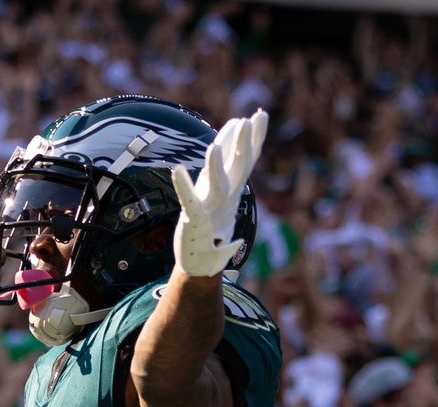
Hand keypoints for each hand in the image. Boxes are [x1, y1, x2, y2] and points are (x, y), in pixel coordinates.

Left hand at [172, 109, 267, 277]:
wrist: (201, 262)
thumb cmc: (209, 224)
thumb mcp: (219, 192)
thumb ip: (222, 168)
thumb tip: (224, 143)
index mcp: (234, 189)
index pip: (248, 159)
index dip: (255, 138)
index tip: (260, 115)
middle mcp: (227, 197)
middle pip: (240, 167)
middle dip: (245, 144)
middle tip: (250, 120)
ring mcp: (212, 210)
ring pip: (219, 185)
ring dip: (216, 166)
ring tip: (213, 146)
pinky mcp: (195, 221)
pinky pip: (190, 202)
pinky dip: (183, 187)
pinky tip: (177, 171)